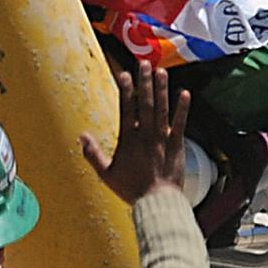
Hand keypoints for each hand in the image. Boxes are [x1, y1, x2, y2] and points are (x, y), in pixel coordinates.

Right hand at [80, 61, 190, 204]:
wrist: (156, 202)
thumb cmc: (131, 189)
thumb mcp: (106, 174)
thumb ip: (93, 154)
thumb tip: (81, 137)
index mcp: (129, 140)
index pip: (126, 108)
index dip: (126, 90)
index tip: (124, 74)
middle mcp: (146, 135)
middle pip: (145, 103)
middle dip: (144, 82)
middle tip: (144, 64)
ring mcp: (162, 138)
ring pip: (162, 109)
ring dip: (162, 89)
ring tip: (161, 72)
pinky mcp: (177, 144)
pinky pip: (180, 123)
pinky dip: (183, 109)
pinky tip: (185, 93)